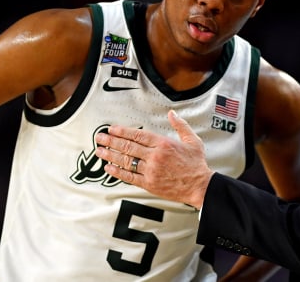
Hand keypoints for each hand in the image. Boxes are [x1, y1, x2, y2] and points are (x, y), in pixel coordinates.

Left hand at [95, 110, 213, 208]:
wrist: (200, 186)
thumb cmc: (196, 164)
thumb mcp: (193, 140)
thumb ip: (180, 125)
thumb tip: (172, 113)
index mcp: (164, 144)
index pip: (138, 135)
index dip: (122, 131)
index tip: (111, 129)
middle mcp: (155, 156)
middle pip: (128, 147)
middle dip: (111, 141)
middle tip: (99, 138)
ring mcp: (151, 171)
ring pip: (126, 161)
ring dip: (110, 155)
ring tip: (99, 151)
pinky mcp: (149, 184)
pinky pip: (129, 177)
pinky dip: (117, 172)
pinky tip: (108, 168)